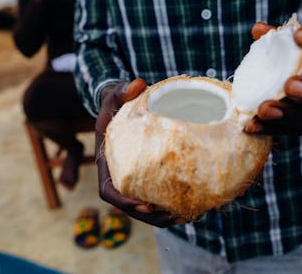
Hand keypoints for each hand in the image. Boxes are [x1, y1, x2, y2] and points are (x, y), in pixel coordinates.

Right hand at [95, 78, 186, 226]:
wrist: (120, 105)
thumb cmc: (115, 101)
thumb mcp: (115, 94)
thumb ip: (123, 90)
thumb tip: (138, 83)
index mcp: (107, 162)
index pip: (109, 192)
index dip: (124, 203)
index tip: (144, 207)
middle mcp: (119, 174)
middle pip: (131, 206)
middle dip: (152, 217)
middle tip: (175, 218)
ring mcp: (134, 177)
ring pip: (146, 206)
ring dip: (165, 216)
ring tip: (189, 217)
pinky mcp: (147, 175)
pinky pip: (158, 194)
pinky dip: (172, 202)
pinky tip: (194, 204)